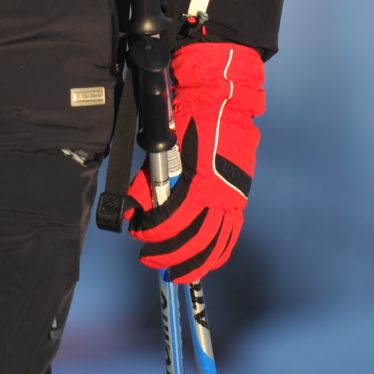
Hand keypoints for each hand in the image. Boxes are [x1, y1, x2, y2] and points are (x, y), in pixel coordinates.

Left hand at [125, 42, 263, 283]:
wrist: (224, 100)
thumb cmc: (190, 118)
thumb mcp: (163, 146)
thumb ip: (148, 181)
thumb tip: (134, 209)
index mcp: (201, 182)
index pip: (173, 222)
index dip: (152, 234)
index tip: (139, 235)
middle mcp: (222, 196)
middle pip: (194, 241)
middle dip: (168, 255)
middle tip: (149, 259)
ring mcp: (234, 199)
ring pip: (215, 245)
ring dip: (192, 262)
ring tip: (174, 272)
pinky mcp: (240, 198)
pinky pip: (230, 235)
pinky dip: (217, 253)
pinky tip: (204, 263)